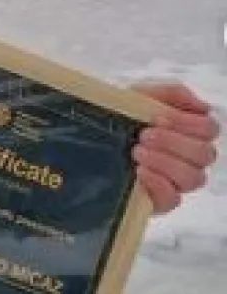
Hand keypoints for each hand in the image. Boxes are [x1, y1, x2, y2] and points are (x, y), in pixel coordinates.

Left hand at [130, 81, 220, 214]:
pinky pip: (173, 199)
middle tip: (144, 136)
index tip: (158, 118)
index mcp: (187, 130)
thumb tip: (203, 106)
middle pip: (204, 154)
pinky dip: (158, 183)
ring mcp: (175, 180)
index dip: (188, 124)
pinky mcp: (160, 200)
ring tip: (136, 152)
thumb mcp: (140, 95)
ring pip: (193, 178)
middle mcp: (187, 157)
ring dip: (164, 162)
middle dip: (173, 142)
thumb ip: (173, 93)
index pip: (209, 129)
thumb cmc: (119, 115)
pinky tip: (139, 171)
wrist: (83, 137)